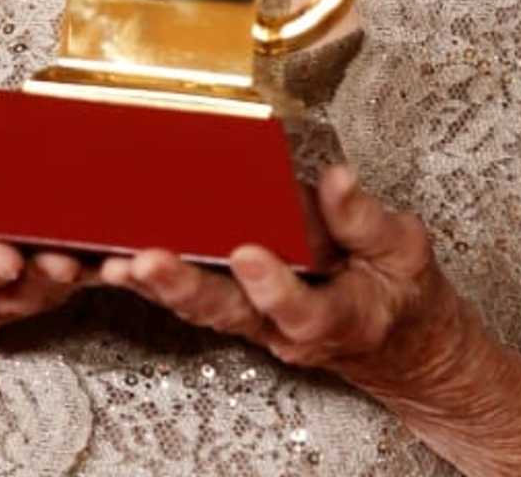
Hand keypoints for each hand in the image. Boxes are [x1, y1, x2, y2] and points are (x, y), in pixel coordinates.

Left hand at [97, 165, 473, 404]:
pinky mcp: (239, 309)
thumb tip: (337, 178)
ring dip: (158, 286)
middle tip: (148, 260)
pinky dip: (154, 285)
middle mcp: (288, 328)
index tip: (248, 252)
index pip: (301, 308)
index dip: (272, 285)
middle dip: (185, 287)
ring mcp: (259, 323)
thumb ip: (366, 219)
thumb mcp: (404, 250)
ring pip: (202, 309)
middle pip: (231, 313)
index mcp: (338, 314)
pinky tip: (117, 263)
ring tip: (118, 261)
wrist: (399, 342)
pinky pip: (193, 300)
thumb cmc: (399, 290)